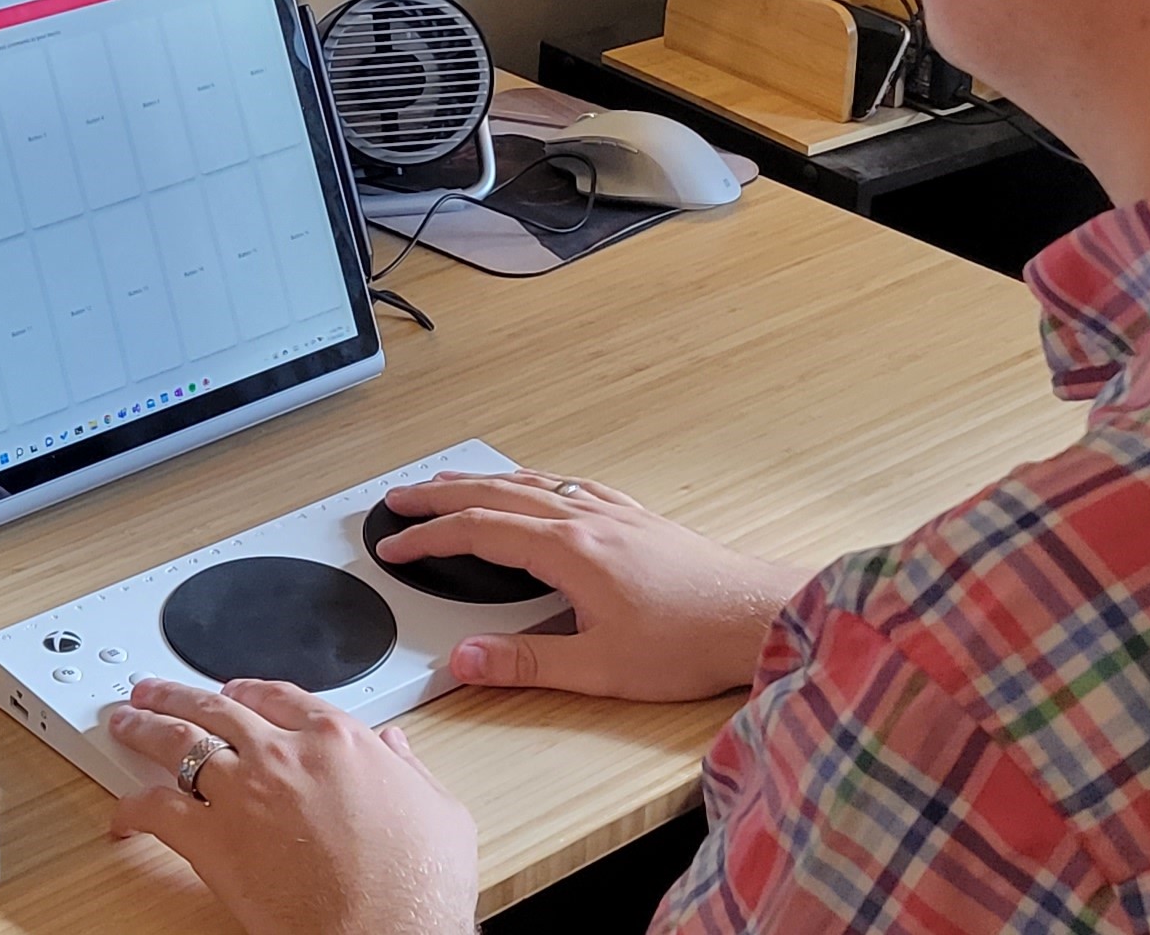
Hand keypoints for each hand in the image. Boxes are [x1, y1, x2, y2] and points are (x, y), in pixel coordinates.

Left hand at [106, 677, 476, 934]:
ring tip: (126, 720)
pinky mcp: (211, 840)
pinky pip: (156, 811)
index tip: (238, 692)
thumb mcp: (439, 810)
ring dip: (145, 726)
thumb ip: (410, 768)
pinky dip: (132, 807)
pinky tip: (123, 811)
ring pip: (178, 742)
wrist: (384, 934)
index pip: (283, 696)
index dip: (252, 691)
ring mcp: (242, 792)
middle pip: (219, 707)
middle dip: (181, 693)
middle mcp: (283, 754)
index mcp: (339, 740)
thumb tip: (396, 747)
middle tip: (157, 690)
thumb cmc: (416, 885)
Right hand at [378, 470, 811, 700]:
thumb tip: (464, 659)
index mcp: (569, 550)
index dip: (429, 538)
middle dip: (441, 495)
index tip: (394, 544)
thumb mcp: (599, 667)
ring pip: (533, 483)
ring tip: (451, 482)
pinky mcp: (638, 520)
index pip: (479, 533)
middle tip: (400, 497)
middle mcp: (588, 520)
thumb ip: (526, 662)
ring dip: (483, 481)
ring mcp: (615, 514)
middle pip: (497, 494)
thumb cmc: (688, 642)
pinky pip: (569, 486)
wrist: (756, 616)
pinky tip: (536, 487)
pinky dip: (534, 482)